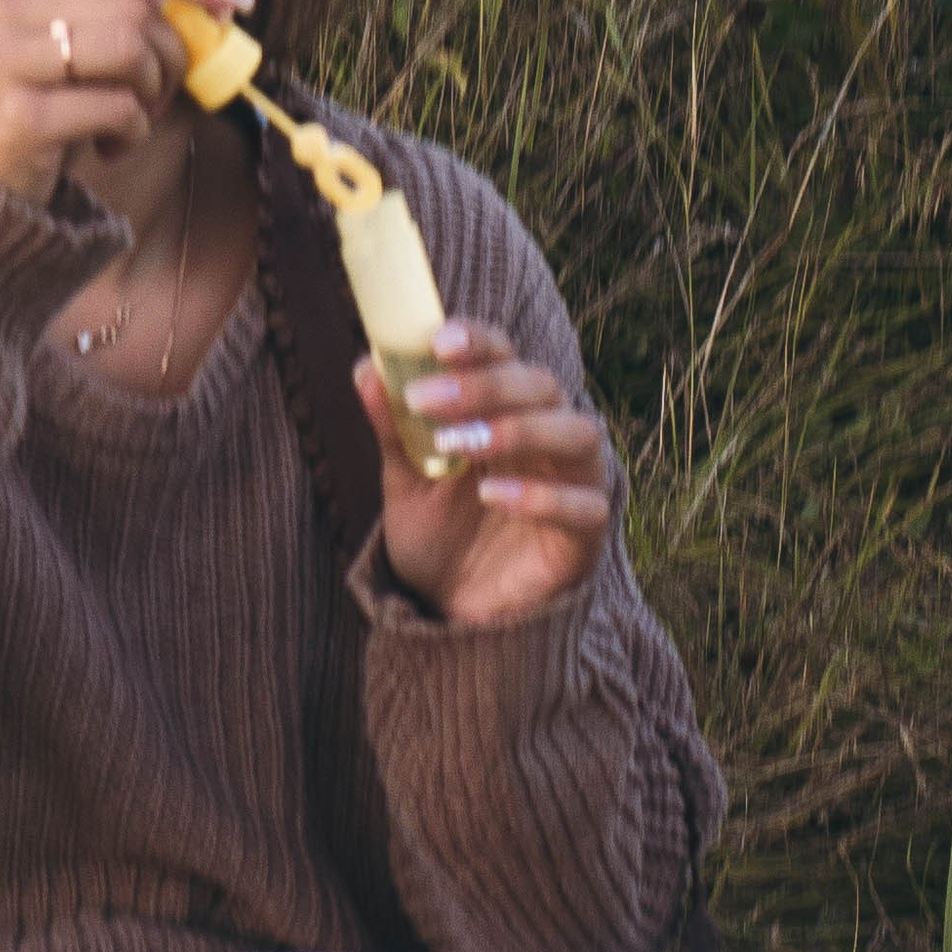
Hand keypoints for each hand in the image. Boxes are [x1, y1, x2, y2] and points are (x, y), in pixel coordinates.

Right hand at [0, 0, 252, 206]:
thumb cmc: (40, 98)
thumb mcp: (67, 38)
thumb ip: (123, 9)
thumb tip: (218, 2)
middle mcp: (4, 8)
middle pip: (134, 8)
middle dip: (170, 54)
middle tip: (160, 90)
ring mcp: (6, 61)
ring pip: (131, 51)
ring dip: (153, 93)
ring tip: (133, 117)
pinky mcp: (21, 116)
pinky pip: (119, 110)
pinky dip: (134, 133)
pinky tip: (107, 147)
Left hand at [355, 322, 609, 626]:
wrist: (450, 610)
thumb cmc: (437, 532)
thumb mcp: (405, 478)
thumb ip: (393, 427)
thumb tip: (367, 367)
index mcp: (505, 409)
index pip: (505, 355)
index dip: (479, 341)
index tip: (437, 340)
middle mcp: (547, 436)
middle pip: (541, 385)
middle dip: (483, 385)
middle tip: (424, 399)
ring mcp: (572, 483)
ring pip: (576, 434)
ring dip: (518, 429)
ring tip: (459, 443)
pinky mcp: (583, 537)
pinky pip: (584, 506)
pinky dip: (540, 495)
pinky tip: (491, 495)